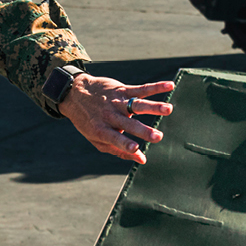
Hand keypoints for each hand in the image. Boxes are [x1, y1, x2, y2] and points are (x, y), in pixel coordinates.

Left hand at [59, 75, 175, 164]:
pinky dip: (156, 87)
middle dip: (143, 131)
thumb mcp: (97, 140)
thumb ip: (119, 151)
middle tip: (158, 137)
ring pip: (137, 104)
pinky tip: (169, 86)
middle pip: (129, 124)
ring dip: (153, 106)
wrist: (75, 93)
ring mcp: (117, 102)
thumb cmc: (89, 121)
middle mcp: (111, 116)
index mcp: (103, 130)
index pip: (115, 139)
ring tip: (168, 109)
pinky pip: (141, 88)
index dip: (125, 144)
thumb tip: (142, 160)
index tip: (136, 149)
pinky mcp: (122, 90)